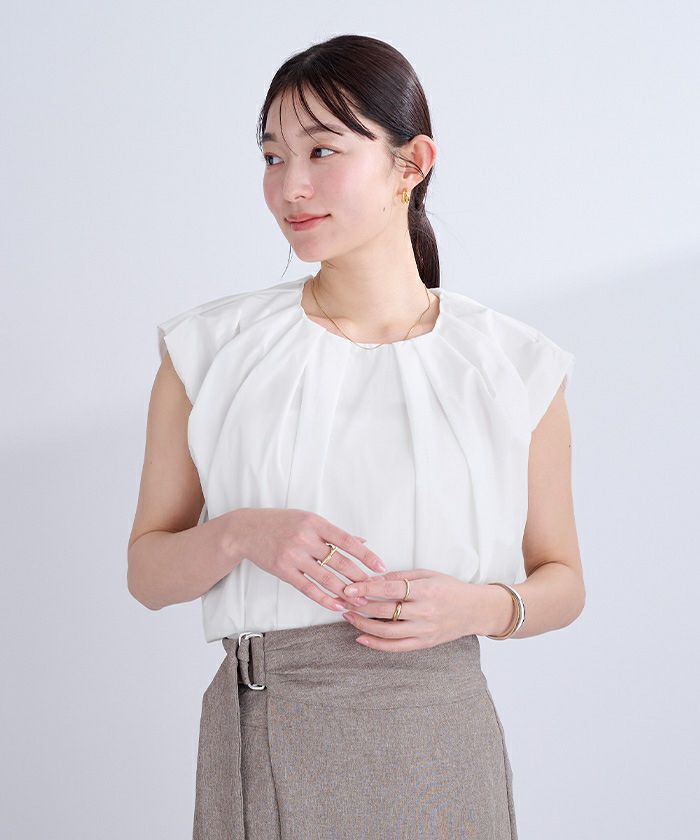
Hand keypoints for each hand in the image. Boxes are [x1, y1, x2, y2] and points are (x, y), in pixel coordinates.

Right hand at [233, 508, 385, 612]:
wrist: (246, 530)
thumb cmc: (280, 523)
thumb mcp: (307, 520)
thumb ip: (333, 533)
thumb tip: (362, 540)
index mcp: (315, 523)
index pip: (346, 540)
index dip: (366, 555)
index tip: (381, 566)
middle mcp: (305, 538)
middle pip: (339, 561)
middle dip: (360, 578)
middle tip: (375, 589)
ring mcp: (293, 556)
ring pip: (326, 577)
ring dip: (346, 592)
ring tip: (361, 602)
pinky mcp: (283, 570)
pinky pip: (308, 588)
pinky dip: (324, 599)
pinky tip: (337, 606)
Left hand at [340, 569, 499, 650]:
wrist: (474, 610)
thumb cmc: (450, 588)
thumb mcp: (428, 574)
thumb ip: (401, 577)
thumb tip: (374, 580)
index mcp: (426, 590)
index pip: (390, 589)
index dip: (367, 589)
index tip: (349, 587)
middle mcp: (425, 612)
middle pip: (385, 611)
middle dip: (360, 606)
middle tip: (343, 600)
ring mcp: (424, 630)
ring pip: (387, 632)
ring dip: (363, 625)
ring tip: (348, 616)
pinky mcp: (424, 643)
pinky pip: (396, 647)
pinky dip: (376, 644)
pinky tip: (361, 638)